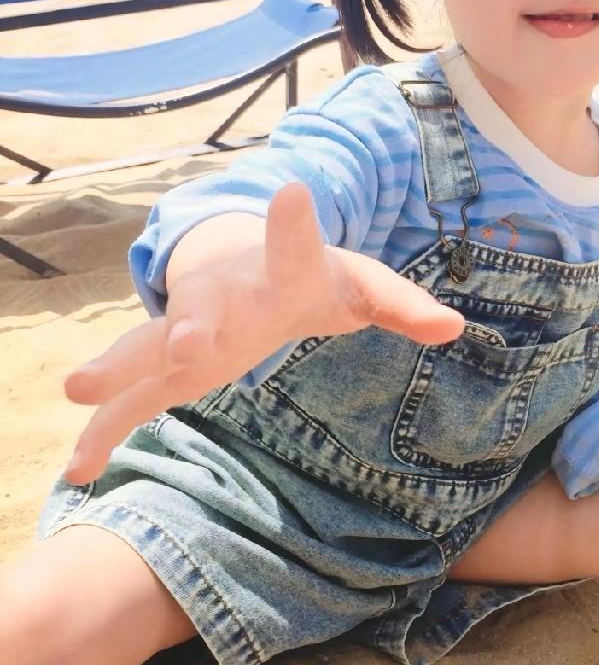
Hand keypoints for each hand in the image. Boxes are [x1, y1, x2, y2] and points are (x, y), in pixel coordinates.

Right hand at [63, 183, 463, 483]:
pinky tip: (78, 470)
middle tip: (187, 340)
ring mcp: (188, 331)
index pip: (295, 248)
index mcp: (281, 272)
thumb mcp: (360, 286)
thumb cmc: (310, 277)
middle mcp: (226, 298)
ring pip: (147, 348)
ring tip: (78, 387)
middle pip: (208, 308)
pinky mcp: (168, 367)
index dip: (294, 225)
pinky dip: (105, 429)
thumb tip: (455, 328)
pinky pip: (133, 399)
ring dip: (118, 367)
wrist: (241, 264)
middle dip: (194, 324)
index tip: (294, 194)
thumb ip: (403, 305)